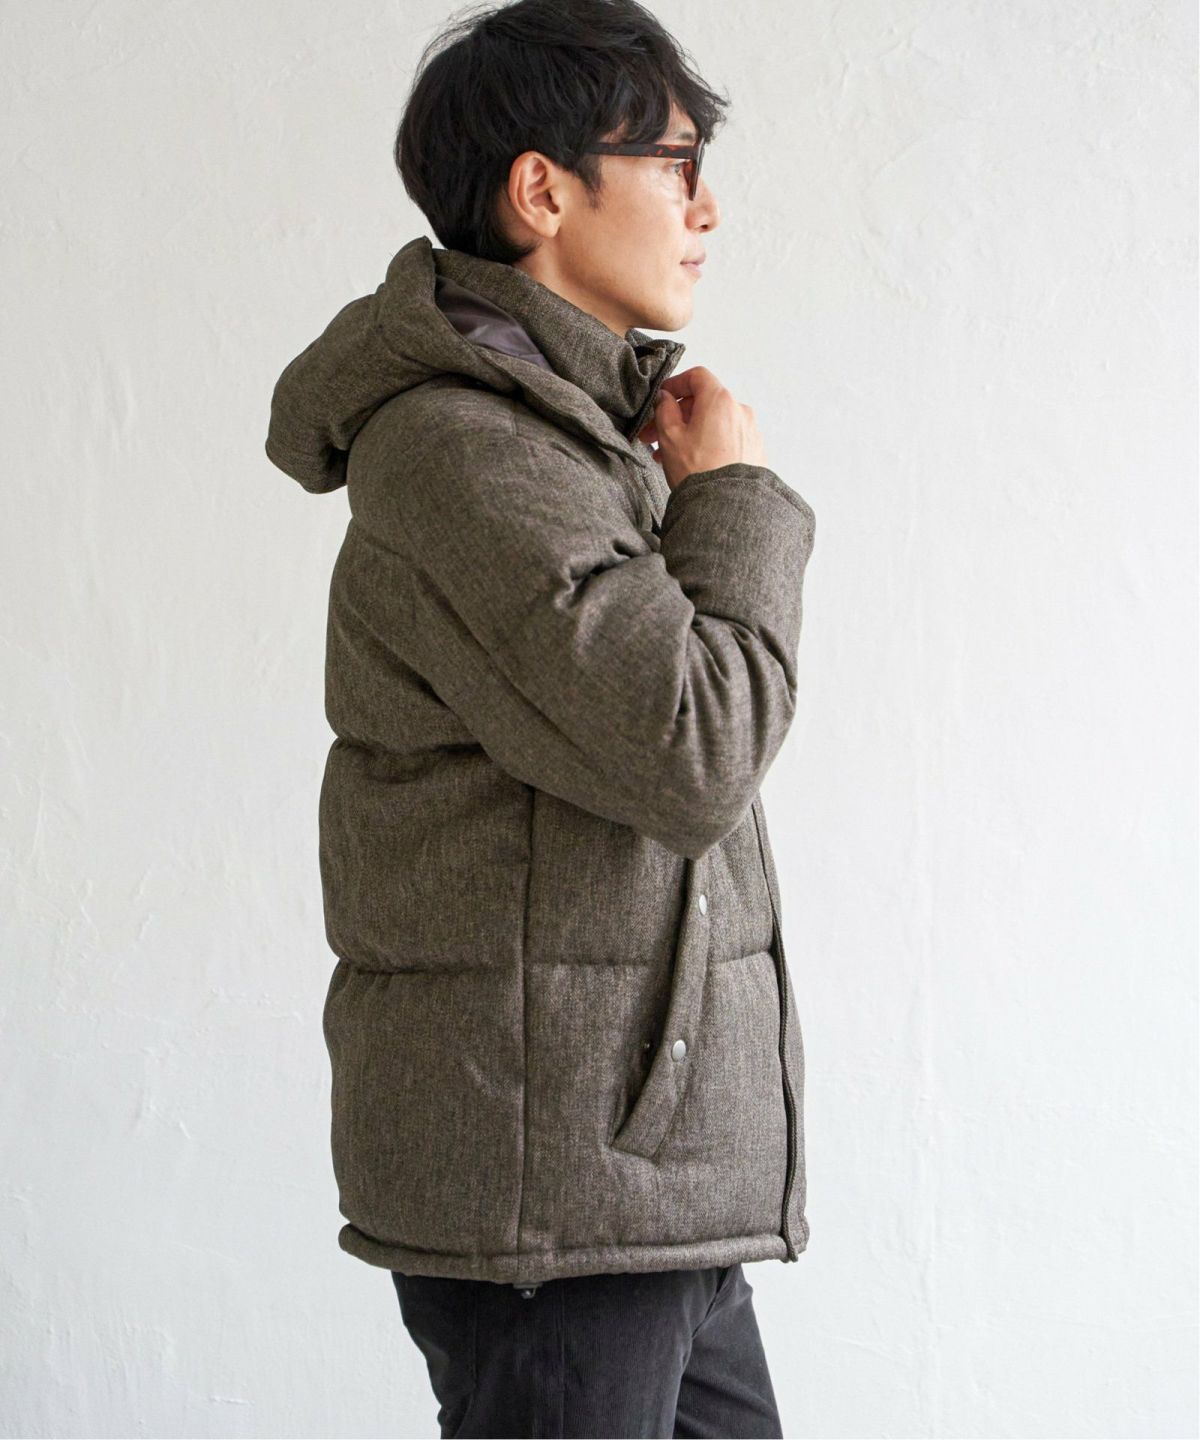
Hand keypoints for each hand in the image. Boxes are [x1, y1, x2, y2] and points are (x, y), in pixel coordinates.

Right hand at [636, 366, 768, 491]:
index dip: (676, 384)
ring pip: (714, 423)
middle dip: (677, 416)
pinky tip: (694, 462)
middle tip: (655, 434)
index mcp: (720, 400)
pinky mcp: (755, 452)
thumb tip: (665, 399)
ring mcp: (750, 432)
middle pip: (705, 402)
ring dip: (691, 432)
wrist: (726, 507)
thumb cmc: (698, 471)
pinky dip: (709, 444)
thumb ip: (664, 409)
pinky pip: (727, 439)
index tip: (662, 398)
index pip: (697, 376)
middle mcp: (740, 411)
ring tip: (670, 455)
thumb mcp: (670, 436)